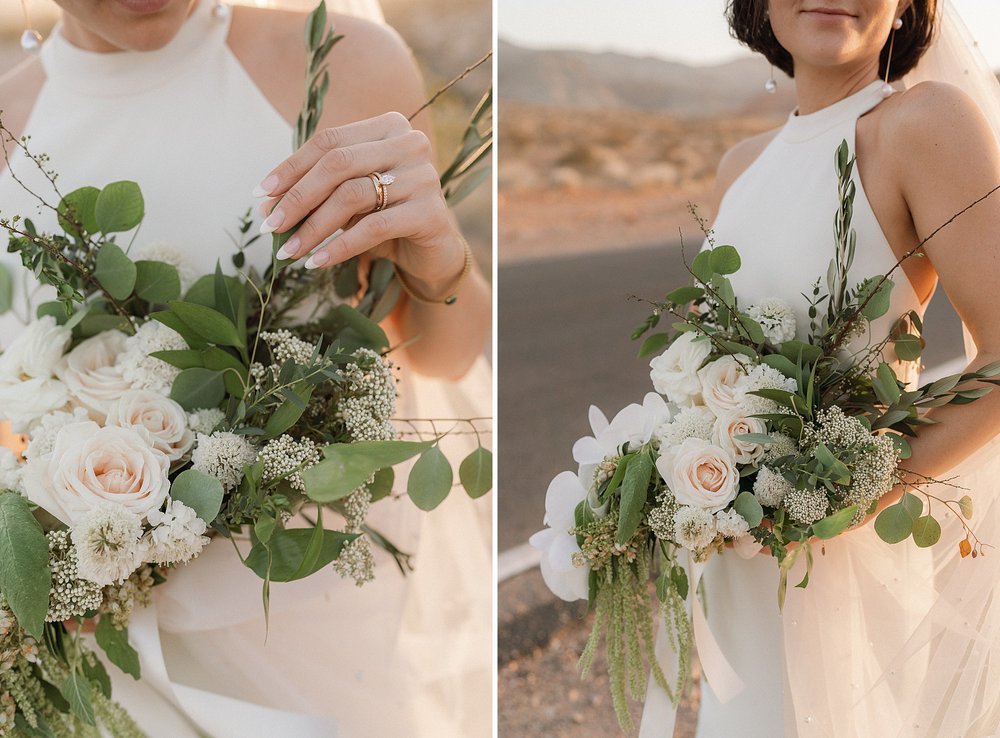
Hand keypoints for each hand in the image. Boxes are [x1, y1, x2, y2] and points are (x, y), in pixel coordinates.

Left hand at [253, 112, 465, 297]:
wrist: (433, 253)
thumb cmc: (386, 218)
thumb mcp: (349, 199)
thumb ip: (317, 191)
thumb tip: (266, 204)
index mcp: (388, 127)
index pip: (329, 141)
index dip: (291, 168)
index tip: (261, 195)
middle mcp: (410, 143)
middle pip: (338, 164)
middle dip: (298, 197)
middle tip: (271, 227)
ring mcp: (424, 176)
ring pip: (353, 195)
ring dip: (314, 226)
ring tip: (290, 250)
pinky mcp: (431, 212)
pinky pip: (374, 227)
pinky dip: (340, 246)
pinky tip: (318, 261)